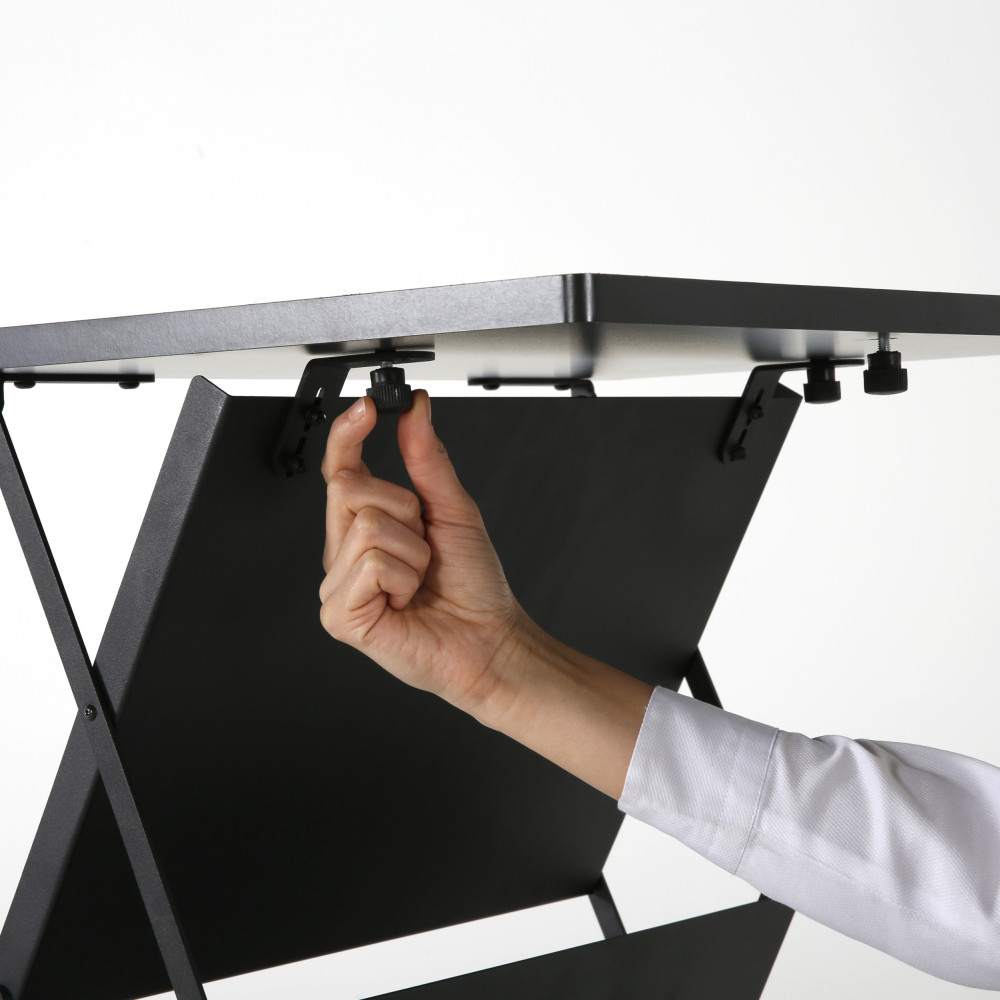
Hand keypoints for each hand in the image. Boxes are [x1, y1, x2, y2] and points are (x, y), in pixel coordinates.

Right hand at [318, 390, 528, 717]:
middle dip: (403, 508)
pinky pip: (371, 564)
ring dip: (412, 550)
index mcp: (368, 525)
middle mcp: (347, 552)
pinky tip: (407, 600)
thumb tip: (415, 409)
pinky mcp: (340, 616)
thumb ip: (427, 457)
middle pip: (347, 488)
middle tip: (423, 542)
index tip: (367, 408)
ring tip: (419, 578)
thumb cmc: (474, 586)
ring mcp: (339, 585)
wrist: (490, 640)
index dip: (347, 435)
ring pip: (365, 525)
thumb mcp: (453, 508)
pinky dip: (404, 577)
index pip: (340, 470)